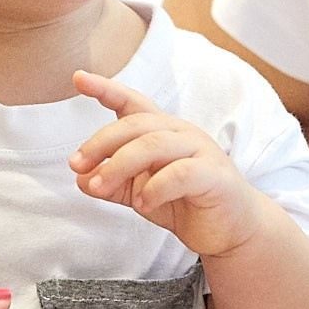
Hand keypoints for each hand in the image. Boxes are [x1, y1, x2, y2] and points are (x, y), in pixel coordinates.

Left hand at [68, 70, 267, 257]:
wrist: (232, 231)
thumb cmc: (185, 203)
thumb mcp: (140, 193)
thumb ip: (113, 184)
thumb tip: (81, 177)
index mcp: (162, 131)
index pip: (131, 102)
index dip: (105, 88)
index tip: (78, 78)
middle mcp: (181, 133)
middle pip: (135, 125)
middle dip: (101, 143)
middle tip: (77, 165)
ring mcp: (201, 151)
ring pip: (154, 145)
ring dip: (120, 165)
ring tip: (100, 187)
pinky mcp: (215, 175)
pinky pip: (181, 173)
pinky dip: (156, 187)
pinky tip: (142, 203)